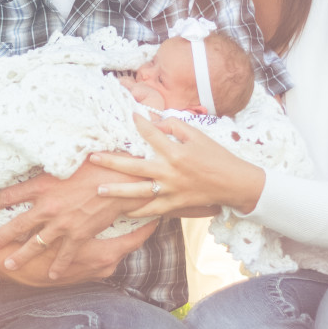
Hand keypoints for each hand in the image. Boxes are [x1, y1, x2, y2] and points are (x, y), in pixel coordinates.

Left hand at [0, 161, 153, 278]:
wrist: (120, 181)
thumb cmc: (97, 165)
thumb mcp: (67, 161)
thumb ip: (52, 166)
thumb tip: (43, 161)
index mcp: (42, 186)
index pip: (10, 195)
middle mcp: (48, 207)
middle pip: (17, 224)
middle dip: (0, 236)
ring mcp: (62, 224)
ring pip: (36, 244)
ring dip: (21, 256)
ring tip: (9, 265)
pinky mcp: (78, 235)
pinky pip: (65, 255)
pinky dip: (58, 266)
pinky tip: (52, 276)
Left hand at [92, 114, 264, 216]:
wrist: (234, 184)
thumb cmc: (216, 156)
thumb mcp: (198, 135)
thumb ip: (175, 126)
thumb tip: (155, 121)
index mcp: (176, 152)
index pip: (151, 135)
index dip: (140, 124)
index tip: (130, 116)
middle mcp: (170, 172)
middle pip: (135, 167)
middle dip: (112, 162)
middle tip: (93, 158)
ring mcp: (171, 191)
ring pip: (139, 193)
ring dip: (117, 191)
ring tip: (98, 190)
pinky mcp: (175, 205)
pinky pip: (152, 210)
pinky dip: (137, 211)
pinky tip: (121, 211)